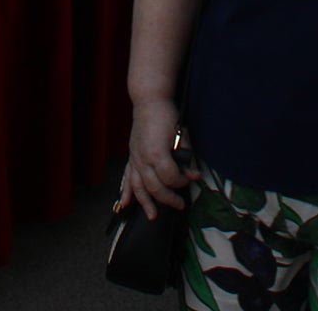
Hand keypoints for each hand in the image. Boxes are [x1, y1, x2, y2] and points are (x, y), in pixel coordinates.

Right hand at [120, 97, 192, 218]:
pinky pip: (127, 177)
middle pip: (154, 187)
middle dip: (168, 198)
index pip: (170, 177)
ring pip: (138, 187)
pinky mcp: (132, 156)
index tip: (192, 179)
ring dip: (145, 203)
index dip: (182, 181)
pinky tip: (124, 204)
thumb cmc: (167, 115)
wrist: (149, 101)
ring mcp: (135, 158)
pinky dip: (125, 191)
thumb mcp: (181, 134)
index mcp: (157, 153)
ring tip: (153, 216)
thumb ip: (186, 156)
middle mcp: (143, 158)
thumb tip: (193, 174)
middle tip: (180, 205)